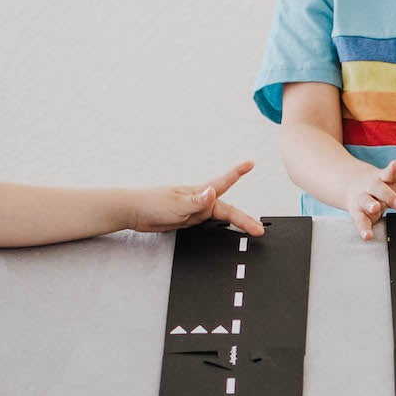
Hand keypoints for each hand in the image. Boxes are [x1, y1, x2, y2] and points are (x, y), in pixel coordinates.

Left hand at [137, 161, 261, 235]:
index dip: (237, 173)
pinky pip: (211, 223)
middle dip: (245, 219)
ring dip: (237, 223)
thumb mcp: (177, 204)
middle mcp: (201, 200)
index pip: (223, 182)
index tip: (250, 163)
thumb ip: (196, 200)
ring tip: (251, 229)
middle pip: (229, 210)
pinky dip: (222, 227)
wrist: (136, 212)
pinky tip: (227, 231)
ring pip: (222, 217)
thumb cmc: (153, 204)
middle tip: (259, 229)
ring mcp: (196, 210)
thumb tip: (213, 193)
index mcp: (200, 193)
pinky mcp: (190, 219)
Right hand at [347, 159, 395, 239]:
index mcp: (389, 179)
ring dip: (370, 204)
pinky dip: (363, 228)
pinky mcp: (358, 213)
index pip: (392, 172)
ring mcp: (364, 199)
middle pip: (380, 188)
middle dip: (389, 195)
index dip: (394, 168)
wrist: (352, 184)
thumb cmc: (388, 187)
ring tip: (376, 208)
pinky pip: (359, 221)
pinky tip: (367, 235)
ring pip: (366, 201)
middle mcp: (375, 187)